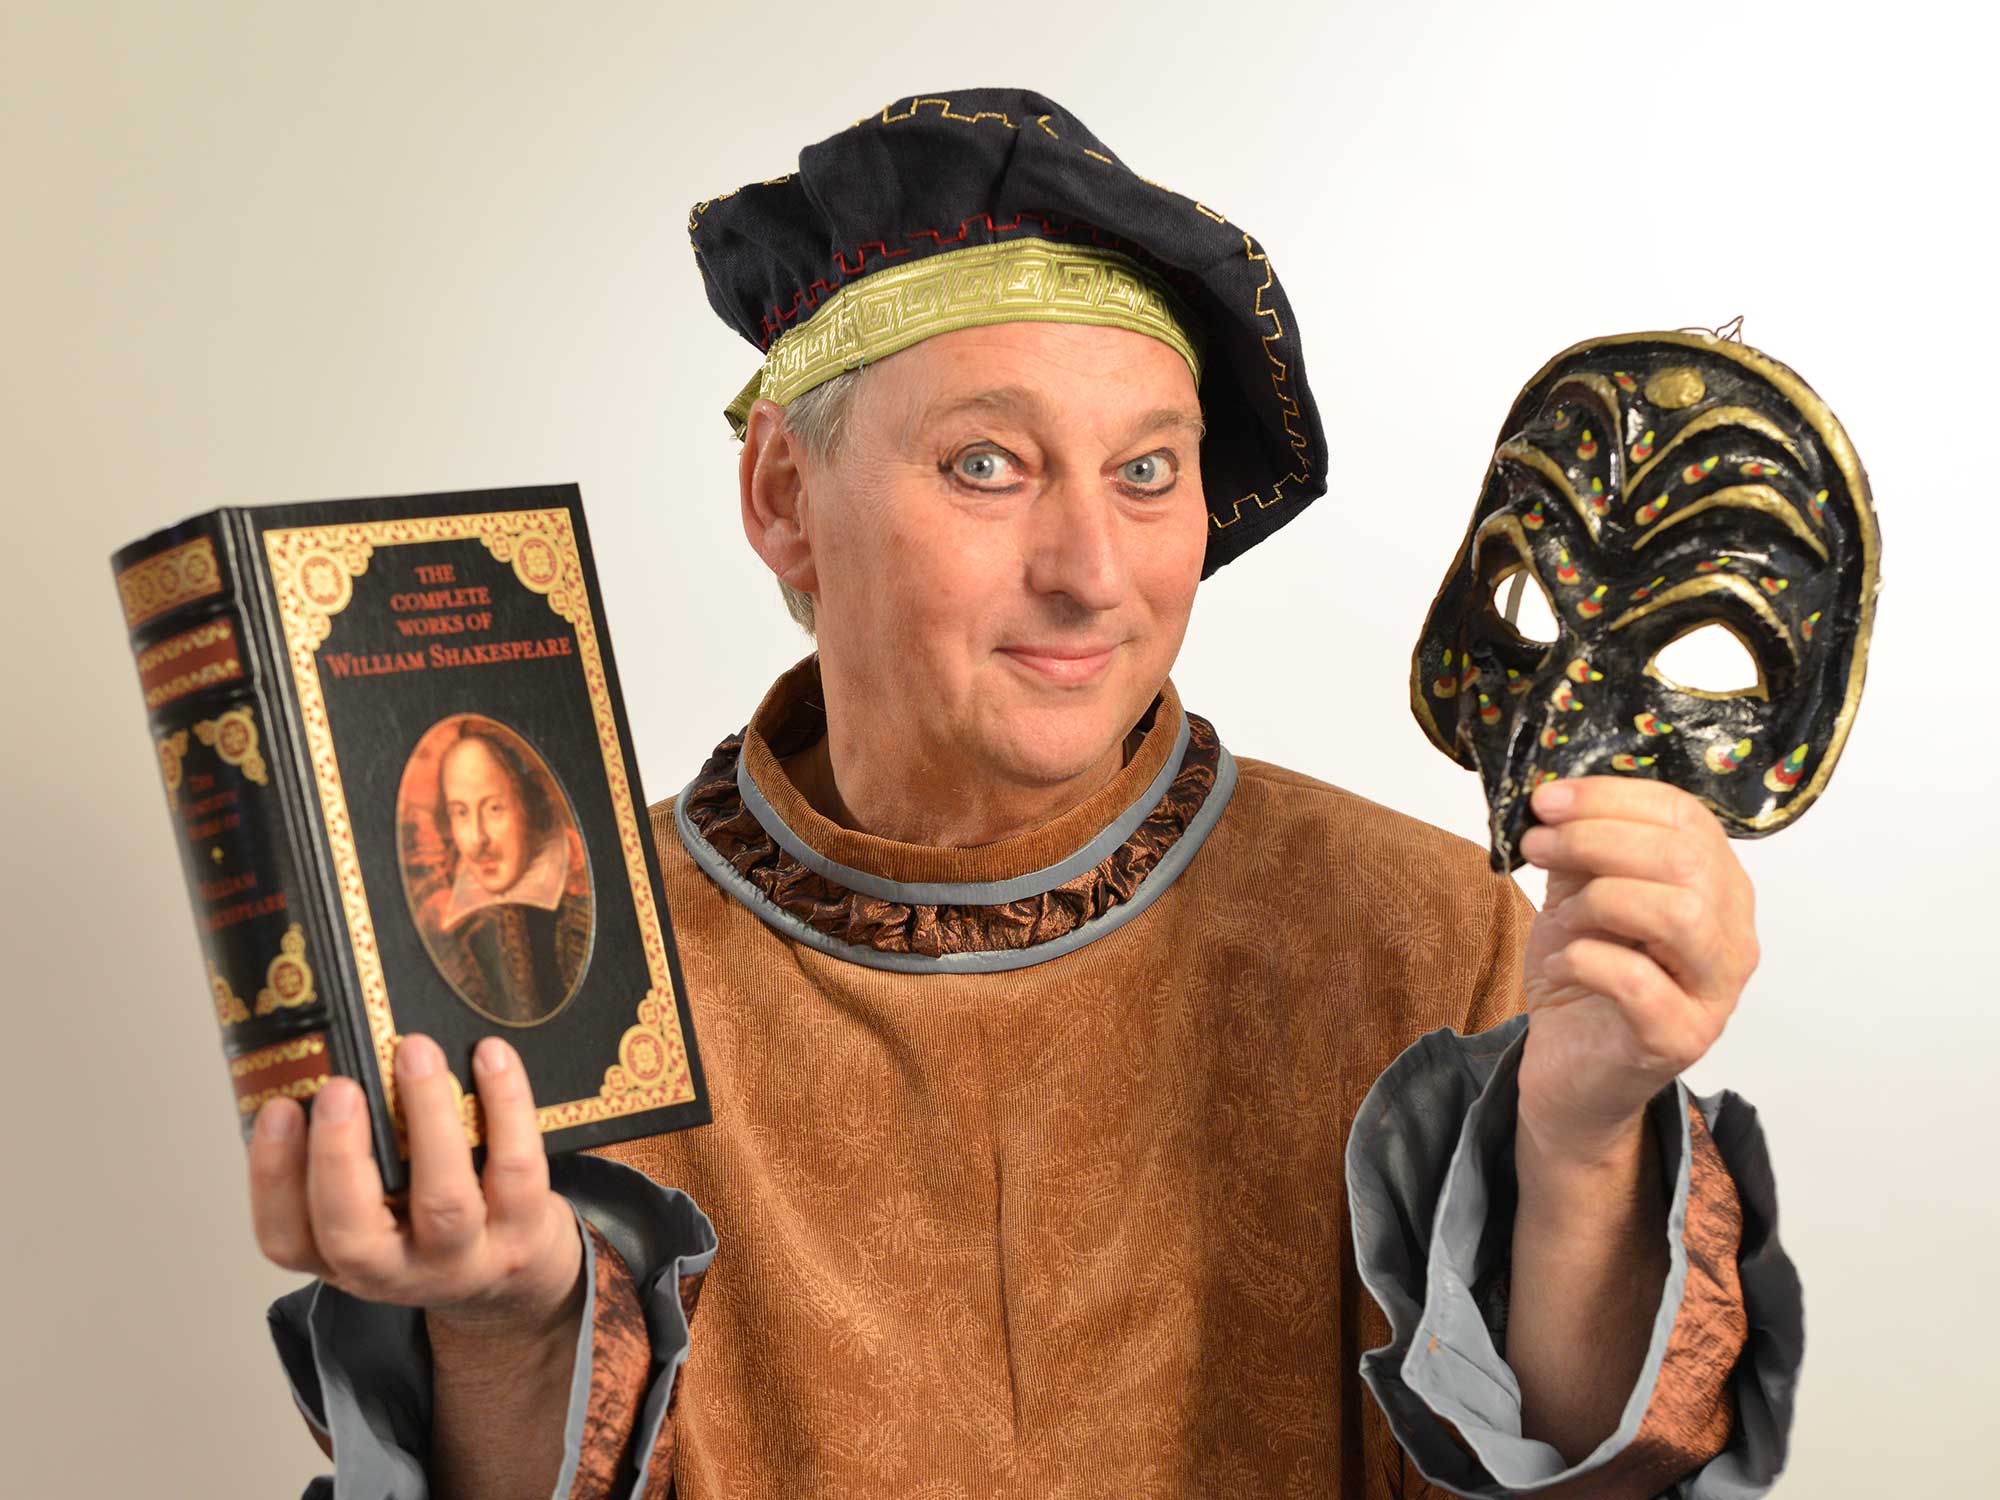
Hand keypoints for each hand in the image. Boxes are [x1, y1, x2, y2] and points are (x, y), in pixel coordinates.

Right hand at [247, 1034, 582, 1340]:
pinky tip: (490, 1056)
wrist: (516, 1273)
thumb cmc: (430, 1219)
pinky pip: (515, 1168)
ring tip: (415, 1052)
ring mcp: (463, 1258)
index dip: (273, 1177)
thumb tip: (331, 1054)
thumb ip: (353, 1154)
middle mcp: (395, 1271)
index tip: (277, 1107)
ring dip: (427, 1119)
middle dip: (339, 1156)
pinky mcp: (522, 1232)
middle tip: (338, 1087)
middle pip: (353, 1233)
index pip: (285, 1238)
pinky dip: (504, 1105)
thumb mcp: (379, 1205)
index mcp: (341, 1258)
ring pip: (443, 1200)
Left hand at [1514, 776, 1758, 1162]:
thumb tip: (1558, 800)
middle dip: (1596, 839)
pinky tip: (1564, 962)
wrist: (1569, 1067)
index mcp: (1716, 887)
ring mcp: (1714, 992)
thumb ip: (1582, 850)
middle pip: (1684, 859)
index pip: (1686, 817)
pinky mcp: (1680, 1039)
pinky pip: (1640, 982)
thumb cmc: (1584, 975)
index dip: (1613, 798)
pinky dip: (1586, 959)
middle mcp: (1732, 936)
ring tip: (1562, 915)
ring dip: (1600, 898)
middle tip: (1538, 845)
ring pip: (1679, 913)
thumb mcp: (1577, 896)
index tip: (1547, 799)